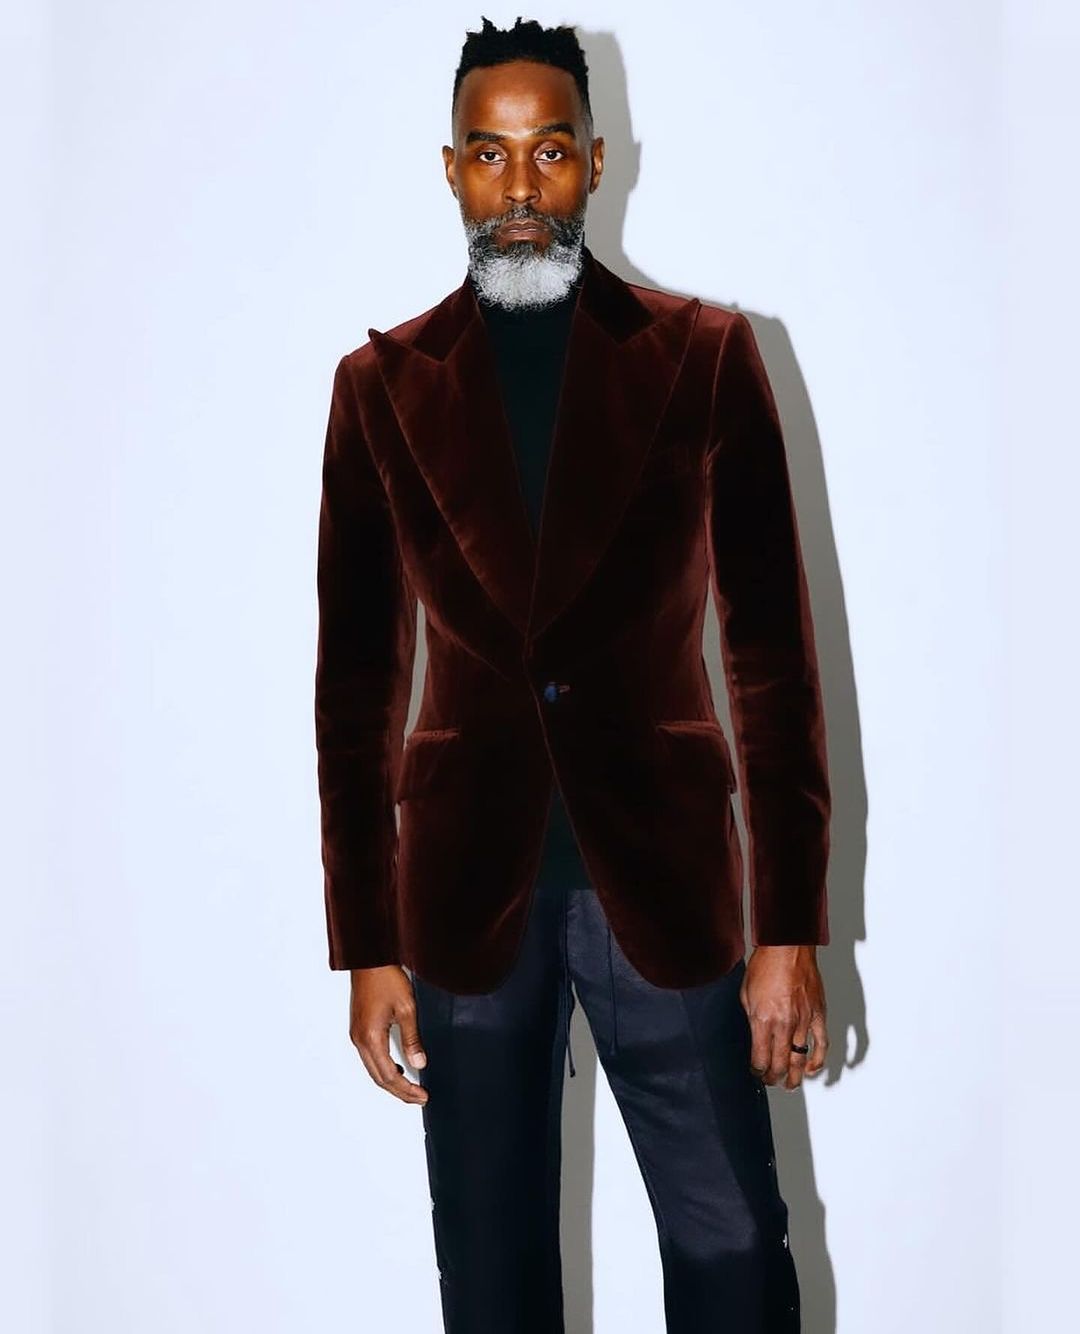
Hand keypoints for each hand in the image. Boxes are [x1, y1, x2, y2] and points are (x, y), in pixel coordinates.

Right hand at [349, 965, 429, 1104]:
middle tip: (418, 1097)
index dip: (406, 1089)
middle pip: (378, 1077)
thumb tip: (419, 1065)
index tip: (422, 1096)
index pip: (388, 1076)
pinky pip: (370, 1056)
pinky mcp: (359, 1028)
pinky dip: (384, 1067)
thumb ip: (412, 1039)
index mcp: (370, 1038)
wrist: (370, 958)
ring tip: (411, 1086)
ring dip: (390, 1080)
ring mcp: (357, 1034)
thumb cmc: (386, 978)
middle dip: (399, 1090)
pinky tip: (398, 1066)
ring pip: (373, 1068)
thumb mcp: (407, 1008)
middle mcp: (359, 1040)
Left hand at [741, 945, 827, 1089]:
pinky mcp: (818, 1015)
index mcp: (762, 1020)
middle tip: (770, 1081)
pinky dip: (817, 1061)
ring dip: (793, 1076)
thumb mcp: (746, 994)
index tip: (755, 1072)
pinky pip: (821, 1044)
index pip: (760, 1058)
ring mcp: (803, 1021)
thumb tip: (754, 1035)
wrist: (787, 948)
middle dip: (773, 1078)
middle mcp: (784, 1024)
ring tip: (789, 1085)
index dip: (757, 1071)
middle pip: (779, 1064)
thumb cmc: (765, 965)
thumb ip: (751, 1018)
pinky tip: (811, 1070)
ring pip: (799, 1059)